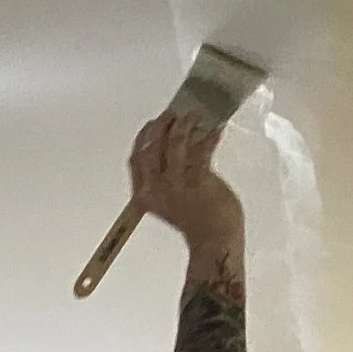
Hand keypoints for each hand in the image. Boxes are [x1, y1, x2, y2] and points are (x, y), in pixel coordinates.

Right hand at [128, 111, 241, 245]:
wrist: (213, 238)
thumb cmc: (196, 220)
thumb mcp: (170, 199)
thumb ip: (167, 177)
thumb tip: (175, 143)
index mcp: (144, 195)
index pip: (136, 159)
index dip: (143, 137)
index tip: (153, 123)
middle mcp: (155, 189)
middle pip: (151, 147)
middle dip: (161, 126)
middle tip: (174, 114)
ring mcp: (176, 185)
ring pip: (173, 144)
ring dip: (184, 125)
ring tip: (194, 115)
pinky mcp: (198, 180)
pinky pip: (201, 149)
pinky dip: (209, 135)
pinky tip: (216, 127)